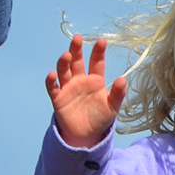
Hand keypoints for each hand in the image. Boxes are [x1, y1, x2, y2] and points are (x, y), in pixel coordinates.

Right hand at [46, 34, 126, 149]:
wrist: (86, 136)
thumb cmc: (100, 118)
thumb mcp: (112, 106)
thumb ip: (117, 94)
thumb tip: (123, 79)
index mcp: (95, 79)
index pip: (96, 62)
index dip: (98, 52)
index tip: (102, 41)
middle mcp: (80, 80)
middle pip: (77, 61)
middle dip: (77, 49)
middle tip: (78, 38)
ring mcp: (68, 87)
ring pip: (64, 71)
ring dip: (64, 62)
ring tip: (66, 54)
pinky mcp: (58, 98)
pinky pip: (53, 88)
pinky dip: (51, 81)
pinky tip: (52, 74)